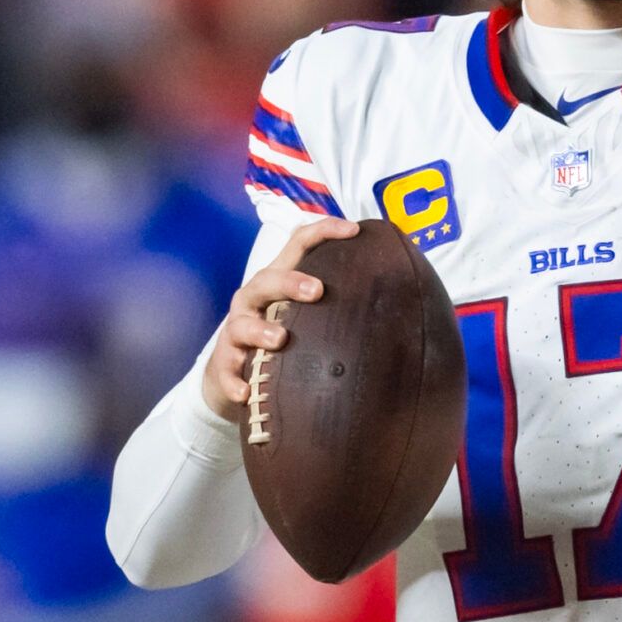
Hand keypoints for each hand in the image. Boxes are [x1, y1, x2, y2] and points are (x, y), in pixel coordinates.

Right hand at [203, 218, 358, 421]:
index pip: (298, 244)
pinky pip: (226, 370)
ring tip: (280, 339)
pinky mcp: (224, 362)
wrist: (231, 375)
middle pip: (268, 279)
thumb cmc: (280, 339)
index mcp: (279, 282)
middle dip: (291, 282)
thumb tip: (398, 305)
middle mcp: (255, 300)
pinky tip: (247, 391)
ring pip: (242, 324)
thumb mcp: (305, 316)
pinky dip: (235, 380)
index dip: (323, 230)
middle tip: (317, 290)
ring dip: (260, 331)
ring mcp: (237, 330)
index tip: (353, 230)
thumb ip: (337, 305)